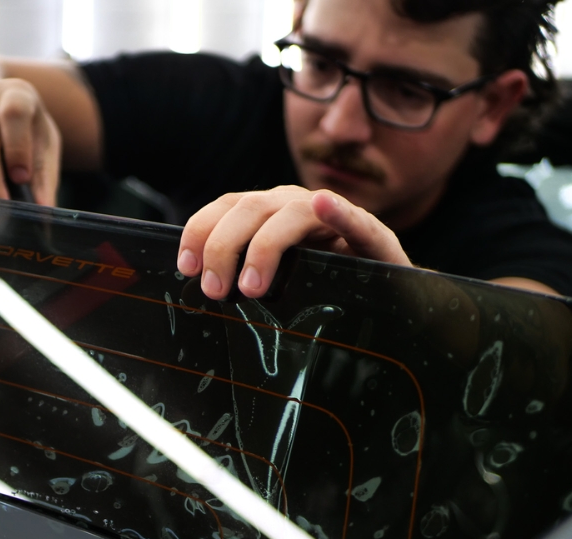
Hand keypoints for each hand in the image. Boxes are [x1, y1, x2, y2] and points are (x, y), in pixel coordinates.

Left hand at [177, 187, 412, 299]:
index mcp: (266, 214)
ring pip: (290, 213)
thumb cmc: (320, 290)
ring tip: (253, 286)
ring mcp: (331, 215)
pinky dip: (337, 211)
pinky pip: (353, 218)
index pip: (225, 209)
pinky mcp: (370, 234)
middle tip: (216, 290)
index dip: (201, 232)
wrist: (384, 300)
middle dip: (225, 247)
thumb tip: (201, 289)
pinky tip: (325, 205)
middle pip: (249, 209)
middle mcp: (294, 206)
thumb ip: (241, 277)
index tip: (187, 267)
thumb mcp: (273, 282)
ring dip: (265, 246)